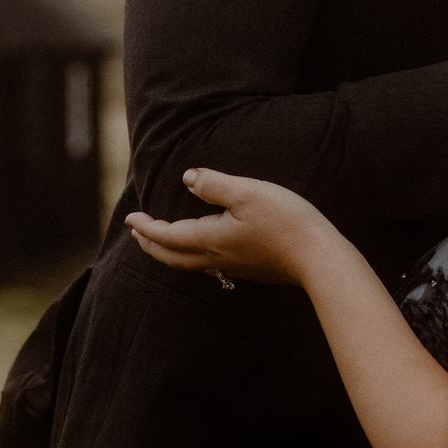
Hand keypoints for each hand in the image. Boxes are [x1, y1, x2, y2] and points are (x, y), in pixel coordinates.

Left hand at [125, 168, 343, 286]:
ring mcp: (234, 267)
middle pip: (173, 257)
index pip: (168, 236)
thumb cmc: (285, 221)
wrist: (318, 257)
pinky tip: (203, 250)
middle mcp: (217, 258)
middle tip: (137, 234)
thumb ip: (214, 185)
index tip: (130, 219)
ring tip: (162, 241)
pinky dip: (193, 257)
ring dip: (170, 252)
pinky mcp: (250, 269)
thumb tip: (188, 179)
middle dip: (151, 244)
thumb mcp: (248, 193)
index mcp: (210, 239)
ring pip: (190, 264)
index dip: (146, 228)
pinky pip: (210, 266)